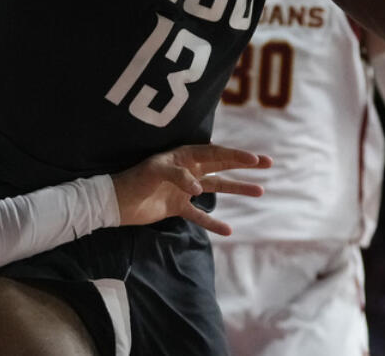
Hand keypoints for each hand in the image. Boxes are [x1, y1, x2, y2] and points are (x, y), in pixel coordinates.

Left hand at [111, 144, 272, 235]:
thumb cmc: (134, 180)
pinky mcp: (178, 207)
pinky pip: (200, 216)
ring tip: (260, 191)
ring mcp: (185, 189)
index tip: (255, 159)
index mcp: (184, 156)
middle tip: (268, 163)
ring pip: (217, 187)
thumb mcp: (154, 172)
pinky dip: (213, 223)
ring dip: (237, 189)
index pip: (215, 153)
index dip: (236, 155)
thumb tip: (199, 188)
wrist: (116, 203)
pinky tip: (228, 230)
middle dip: (245, 164)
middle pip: (222, 165)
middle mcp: (188, 170)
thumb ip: (178, 175)